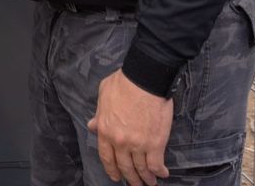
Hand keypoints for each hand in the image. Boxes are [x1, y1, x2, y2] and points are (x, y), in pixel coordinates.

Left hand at [87, 69, 172, 185]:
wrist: (144, 80)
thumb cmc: (123, 83)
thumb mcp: (103, 95)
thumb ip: (98, 114)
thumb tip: (92, 125)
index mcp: (105, 130)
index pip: (106, 157)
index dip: (111, 169)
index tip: (115, 176)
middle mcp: (120, 142)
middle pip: (124, 166)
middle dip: (129, 178)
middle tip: (134, 184)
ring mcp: (138, 145)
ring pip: (141, 169)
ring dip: (145, 178)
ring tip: (149, 183)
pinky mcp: (155, 144)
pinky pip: (156, 164)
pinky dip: (159, 172)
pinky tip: (162, 174)